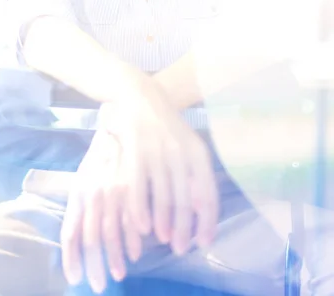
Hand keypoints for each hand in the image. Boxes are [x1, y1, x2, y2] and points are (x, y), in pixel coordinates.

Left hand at [61, 129, 142, 293]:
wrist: (118, 127)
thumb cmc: (99, 160)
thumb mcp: (84, 180)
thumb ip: (80, 208)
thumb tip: (79, 241)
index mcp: (78, 194)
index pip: (71, 232)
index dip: (72, 258)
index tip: (76, 277)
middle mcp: (93, 195)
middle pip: (90, 238)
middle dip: (94, 266)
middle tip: (98, 285)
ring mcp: (113, 193)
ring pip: (112, 233)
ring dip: (114, 258)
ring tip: (117, 274)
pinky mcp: (133, 189)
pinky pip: (132, 221)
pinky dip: (134, 241)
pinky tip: (136, 253)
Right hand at [107, 90, 218, 256]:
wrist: (137, 94)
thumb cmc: (164, 125)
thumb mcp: (185, 144)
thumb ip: (193, 173)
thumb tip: (201, 210)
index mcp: (198, 152)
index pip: (208, 193)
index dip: (207, 221)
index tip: (203, 242)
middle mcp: (181, 153)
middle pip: (185, 200)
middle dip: (183, 229)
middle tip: (179, 248)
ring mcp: (157, 151)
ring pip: (162, 196)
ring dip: (163, 223)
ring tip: (162, 239)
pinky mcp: (135, 149)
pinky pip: (138, 187)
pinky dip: (140, 209)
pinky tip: (141, 225)